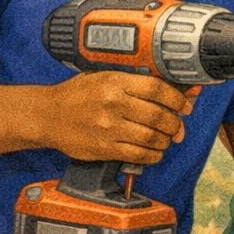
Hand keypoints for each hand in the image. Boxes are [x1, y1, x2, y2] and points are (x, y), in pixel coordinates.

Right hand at [45, 72, 194, 163]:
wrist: (47, 115)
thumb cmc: (79, 94)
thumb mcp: (105, 77)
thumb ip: (137, 82)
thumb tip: (176, 89)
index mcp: (116, 82)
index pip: (157, 89)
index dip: (178, 98)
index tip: (185, 105)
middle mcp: (113, 104)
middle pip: (158, 116)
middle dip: (175, 123)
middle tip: (177, 126)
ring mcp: (108, 128)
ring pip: (151, 137)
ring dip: (165, 140)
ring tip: (165, 138)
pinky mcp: (103, 148)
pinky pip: (138, 155)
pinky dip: (152, 155)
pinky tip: (154, 151)